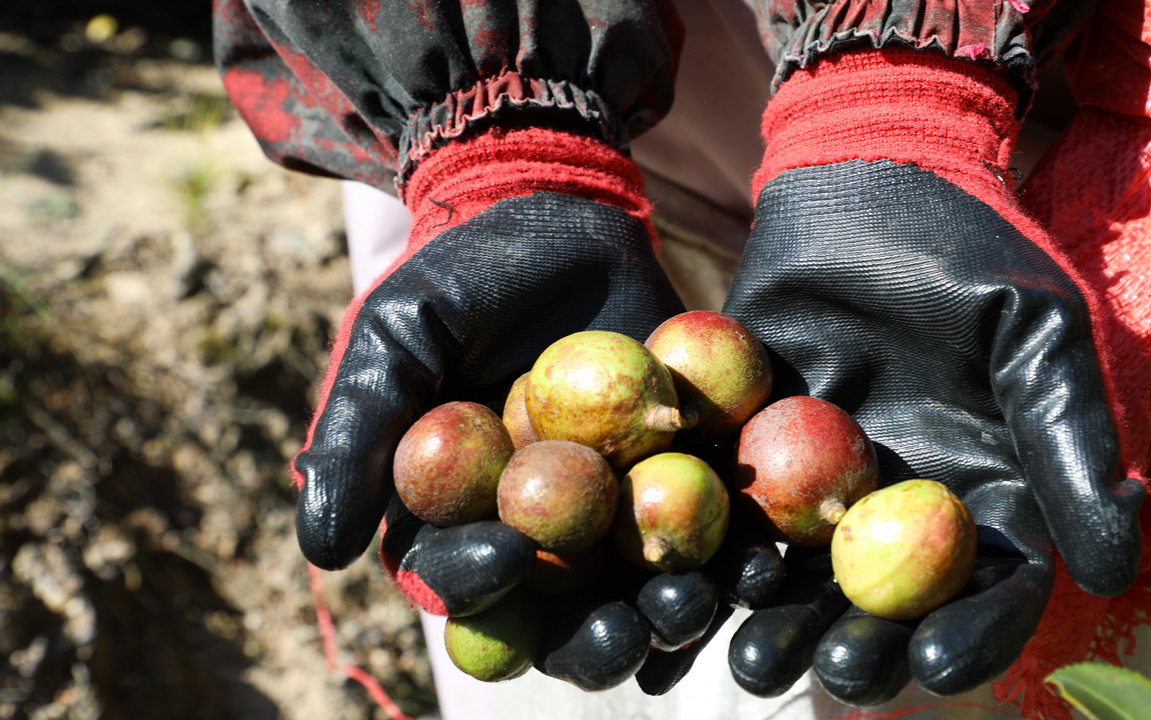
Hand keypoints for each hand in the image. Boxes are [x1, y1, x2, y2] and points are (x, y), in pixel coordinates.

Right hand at [294, 125, 711, 689]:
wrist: (556, 210)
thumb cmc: (459, 275)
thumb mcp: (394, 341)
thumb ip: (357, 436)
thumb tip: (320, 553)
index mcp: (458, 513)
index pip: (461, 572)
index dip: (479, 580)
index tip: (508, 560)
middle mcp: (535, 525)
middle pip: (558, 610)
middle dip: (591, 635)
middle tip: (624, 634)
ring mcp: (612, 504)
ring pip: (638, 584)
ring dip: (669, 610)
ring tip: (695, 606)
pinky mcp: (680, 471)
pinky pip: (707, 523)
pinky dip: (733, 552)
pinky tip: (759, 561)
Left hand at [720, 48, 1144, 703]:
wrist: (863, 179)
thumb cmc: (965, 249)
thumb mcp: (1036, 334)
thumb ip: (1068, 442)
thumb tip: (1109, 573)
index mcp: (983, 486)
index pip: (989, 583)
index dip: (975, 632)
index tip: (941, 667)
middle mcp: (901, 500)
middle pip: (886, 600)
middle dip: (861, 643)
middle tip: (835, 675)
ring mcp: (820, 478)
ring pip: (803, 573)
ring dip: (779, 620)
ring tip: (750, 661)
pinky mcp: (749, 446)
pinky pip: (733, 512)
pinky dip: (717, 555)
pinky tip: (694, 591)